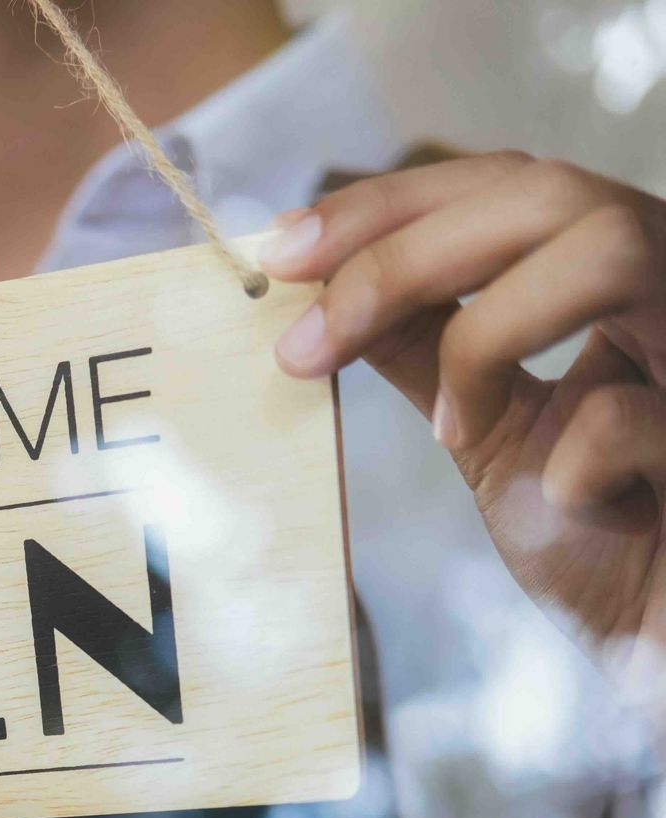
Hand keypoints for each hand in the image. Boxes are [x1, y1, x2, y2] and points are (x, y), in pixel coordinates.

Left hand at [261, 152, 665, 730]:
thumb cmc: (603, 542)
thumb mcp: (492, 433)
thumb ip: (429, 353)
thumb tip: (324, 289)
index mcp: (623, 283)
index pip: (508, 185)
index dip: (389, 205)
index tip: (282, 252)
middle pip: (549, 192)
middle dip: (403, 255)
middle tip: (308, 343)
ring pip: (609, 245)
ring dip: (486, 336)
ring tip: (454, 428)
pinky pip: (624, 418)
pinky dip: (568, 474)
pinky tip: (579, 516)